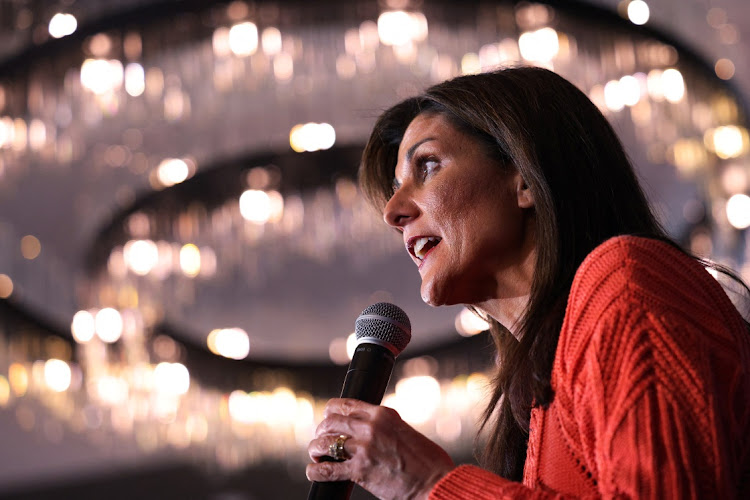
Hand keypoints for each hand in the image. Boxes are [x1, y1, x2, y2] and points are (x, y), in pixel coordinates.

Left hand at [306, 398, 454, 499]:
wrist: (435, 482)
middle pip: (330, 421)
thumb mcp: (405, 431)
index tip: (327, 419)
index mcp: (382, 414)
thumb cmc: (427, 461)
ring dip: (316, 449)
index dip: (330, 412)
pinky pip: (327, 469)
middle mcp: (370, 426)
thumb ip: (385, 427)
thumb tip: (369, 430)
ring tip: (317, 456)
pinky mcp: (360, 471)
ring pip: (324, 442)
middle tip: (321, 441)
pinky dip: (315, 471)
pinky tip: (314, 471)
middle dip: (321, 431)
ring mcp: (364, 448)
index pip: (345, 404)